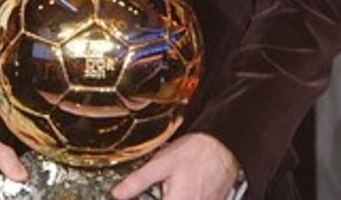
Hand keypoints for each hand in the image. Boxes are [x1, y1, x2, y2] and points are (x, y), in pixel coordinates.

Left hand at [112, 133, 239, 199]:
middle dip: (157, 197)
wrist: (222, 146)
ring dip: (171, 195)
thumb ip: (138, 181)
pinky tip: (181, 188)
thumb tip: (118, 193)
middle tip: (159, 188)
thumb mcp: (160, 164)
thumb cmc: (194, 152)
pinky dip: (183, 195)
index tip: (134, 197)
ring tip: (170, 186)